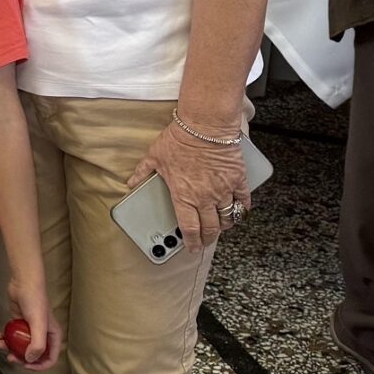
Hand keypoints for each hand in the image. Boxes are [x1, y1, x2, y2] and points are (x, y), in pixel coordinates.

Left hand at [6, 274, 60, 369]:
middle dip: (21, 358)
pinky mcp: (19, 323)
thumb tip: (30, 360)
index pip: (50, 358)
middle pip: (33, 354)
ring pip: (21, 345)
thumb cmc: (35, 301)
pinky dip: (5, 338)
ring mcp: (31, 329)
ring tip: (0, 344)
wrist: (24, 282)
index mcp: (53, 336)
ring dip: (10, 348)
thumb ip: (37, 344)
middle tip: (10, 357)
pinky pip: (13, 335)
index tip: (26, 365)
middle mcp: (43, 334)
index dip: (39, 366)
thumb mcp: (38, 324)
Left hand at [130, 115, 248, 249]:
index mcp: (184, 196)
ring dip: (224, 225)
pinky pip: (244, 201)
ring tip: (221, 226)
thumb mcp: (154, 156)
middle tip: (206, 241)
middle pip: (210, 228)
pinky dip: (242, 209)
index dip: (191, 241)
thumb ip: (143, 172)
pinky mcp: (238, 180)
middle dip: (208, 238)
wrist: (205, 126)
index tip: (191, 247)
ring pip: (228, 217)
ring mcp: (223, 190)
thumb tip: (130, 182)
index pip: (189, 228)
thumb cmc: (179, 140)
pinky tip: (239, 210)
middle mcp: (205, 198)